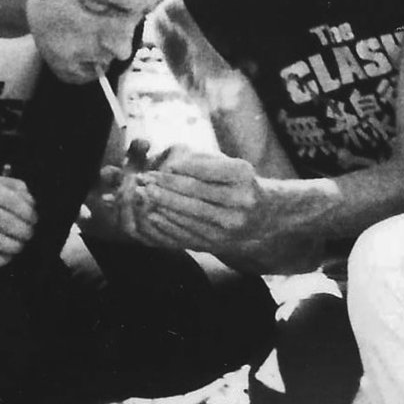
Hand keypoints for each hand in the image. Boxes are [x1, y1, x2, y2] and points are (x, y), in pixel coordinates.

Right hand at [0, 174, 37, 266]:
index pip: (10, 199)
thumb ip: (11, 186)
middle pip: (5, 221)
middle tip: (30, 234)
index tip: (35, 219)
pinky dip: (1, 259)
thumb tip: (31, 202)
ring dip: (15, 246)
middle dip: (24, 231)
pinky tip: (8, 255)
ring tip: (21, 245)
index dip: (28, 212)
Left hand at [129, 146, 262, 249]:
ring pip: (189, 214)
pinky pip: (188, 232)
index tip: (160, 166)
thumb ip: (201, 162)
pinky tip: (153, 214)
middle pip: (195, 192)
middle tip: (145, 179)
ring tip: (143, 194)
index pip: (204, 170)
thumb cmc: (235, 183)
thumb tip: (170, 167)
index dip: (179, 168)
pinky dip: (168, 223)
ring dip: (162, 204)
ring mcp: (231, 224)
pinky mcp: (220, 242)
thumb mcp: (227, 164)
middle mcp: (241, 200)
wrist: (260, 216)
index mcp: (242, 175)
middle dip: (166, 185)